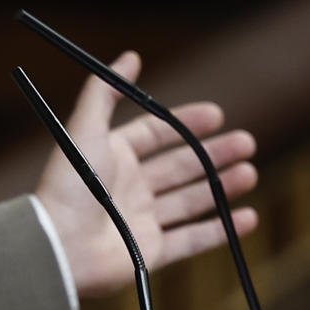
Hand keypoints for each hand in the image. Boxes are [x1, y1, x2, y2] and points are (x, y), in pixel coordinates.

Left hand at [34, 51, 259, 298]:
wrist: (59, 247)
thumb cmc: (70, 186)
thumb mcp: (85, 130)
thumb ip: (104, 91)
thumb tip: (131, 56)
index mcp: (113, 157)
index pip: (156, 134)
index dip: (186, 123)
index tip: (218, 114)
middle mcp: (128, 187)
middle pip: (180, 167)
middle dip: (214, 154)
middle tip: (247, 143)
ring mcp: (140, 221)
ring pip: (190, 201)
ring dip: (222, 186)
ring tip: (250, 173)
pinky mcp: (150, 252)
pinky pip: (192, 240)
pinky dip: (221, 230)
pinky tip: (247, 218)